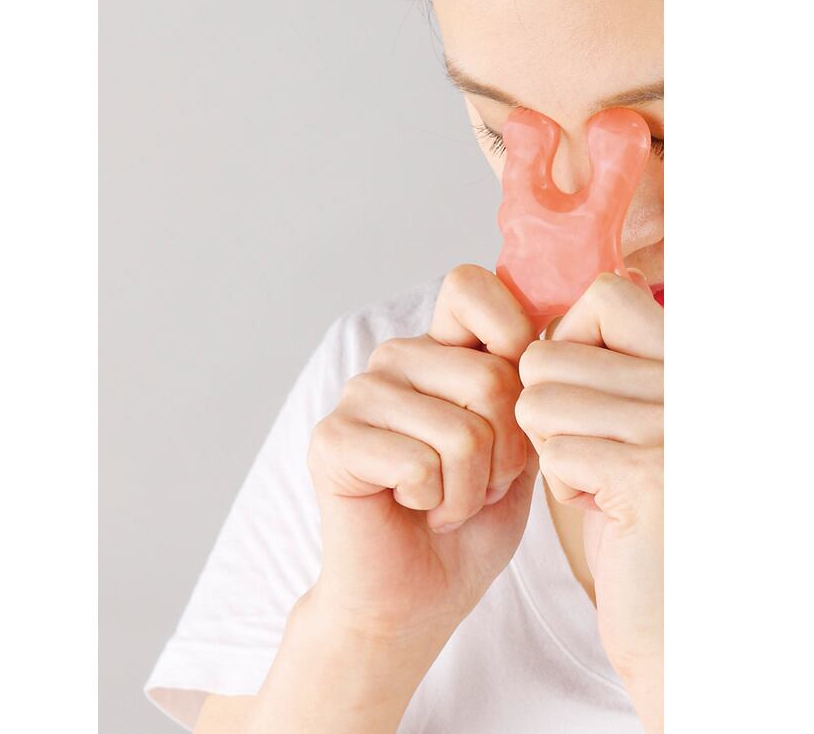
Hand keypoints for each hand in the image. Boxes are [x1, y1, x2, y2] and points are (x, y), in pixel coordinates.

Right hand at [307, 264, 537, 647]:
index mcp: (438, 350)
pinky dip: (437, 505)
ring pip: (463, 430)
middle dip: (506, 455)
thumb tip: (550, 333)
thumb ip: (525, 390)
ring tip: (445, 502)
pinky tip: (413, 510)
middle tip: (476, 483)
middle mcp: (394, 360)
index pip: (470, 286)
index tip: (517, 407)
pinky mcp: (333, 439)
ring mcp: (359, 396)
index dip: (512, 334)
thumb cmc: (469, 523)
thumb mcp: (518, 448)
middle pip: (491, 378)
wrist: (415, 597)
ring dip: (471, 489)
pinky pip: (421, 463)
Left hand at [515, 273, 662, 725]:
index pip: (605, 295)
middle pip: (549, 355)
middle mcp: (696, 381)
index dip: (571, 342)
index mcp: (694, 361)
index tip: (586, 392)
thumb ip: (623, 359)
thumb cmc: (653, 520)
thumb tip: (603, 287)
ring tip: (603, 481)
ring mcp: (679, 424)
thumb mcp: (645, 419)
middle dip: (552, 411)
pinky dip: (564, 485)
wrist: (683, 623)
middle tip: (598, 455)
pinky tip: (609, 510)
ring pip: (537, 400)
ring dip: (553, 449)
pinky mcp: (652, 475)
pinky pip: (553, 451)